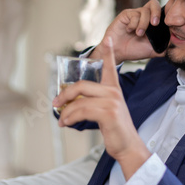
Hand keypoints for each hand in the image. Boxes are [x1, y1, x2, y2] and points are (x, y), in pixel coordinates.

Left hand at [53, 37, 150, 179]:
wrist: (127, 146)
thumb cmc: (115, 130)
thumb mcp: (105, 112)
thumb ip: (92, 102)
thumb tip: (70, 102)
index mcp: (114, 89)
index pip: (110, 66)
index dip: (108, 52)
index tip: (107, 39)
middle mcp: (113, 92)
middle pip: (82, 85)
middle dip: (65, 94)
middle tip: (56, 102)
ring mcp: (111, 102)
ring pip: (79, 101)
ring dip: (66, 112)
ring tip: (62, 120)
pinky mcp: (108, 113)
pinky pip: (81, 111)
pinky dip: (70, 118)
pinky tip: (67, 123)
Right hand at [91, 0, 164, 63]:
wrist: (118, 53)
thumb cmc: (134, 50)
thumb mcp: (153, 50)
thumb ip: (165, 47)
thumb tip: (178, 45)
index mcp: (152, 22)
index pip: (162, 10)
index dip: (166, 13)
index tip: (167, 24)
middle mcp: (144, 15)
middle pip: (154, 3)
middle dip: (156, 12)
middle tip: (155, 24)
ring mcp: (134, 14)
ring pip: (144, 11)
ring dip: (143, 24)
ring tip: (138, 34)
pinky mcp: (126, 15)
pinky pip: (133, 15)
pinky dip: (133, 24)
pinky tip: (129, 31)